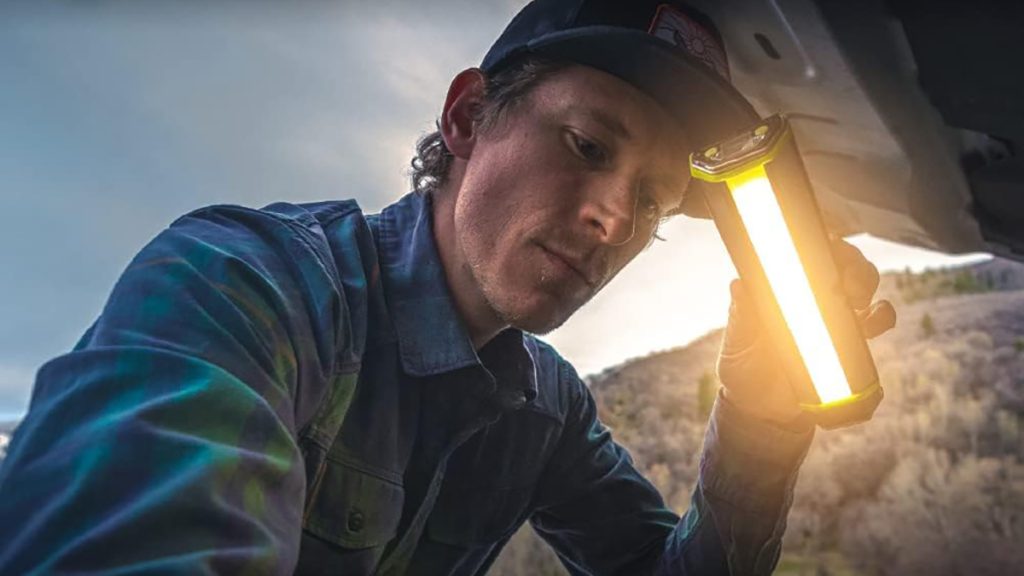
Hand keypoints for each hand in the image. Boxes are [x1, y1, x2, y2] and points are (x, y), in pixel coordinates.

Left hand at [716, 238, 896, 425]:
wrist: (767, 414)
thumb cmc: (745, 372)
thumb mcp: (737, 345)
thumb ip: (741, 318)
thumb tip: (738, 285)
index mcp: (780, 288)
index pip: (803, 252)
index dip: (819, 240)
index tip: (825, 243)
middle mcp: (809, 295)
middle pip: (839, 260)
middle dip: (849, 260)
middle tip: (843, 281)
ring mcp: (833, 315)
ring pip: (863, 281)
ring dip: (866, 281)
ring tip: (857, 299)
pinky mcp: (851, 340)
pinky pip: (877, 318)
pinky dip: (883, 314)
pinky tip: (874, 320)